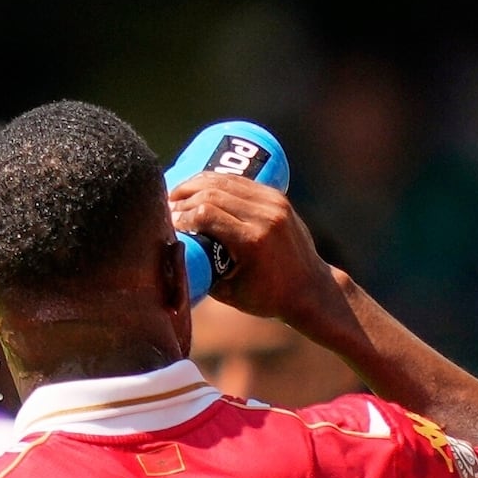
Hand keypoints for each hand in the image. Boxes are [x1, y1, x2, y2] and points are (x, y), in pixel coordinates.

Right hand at [166, 174, 351, 335]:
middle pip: (211, 194)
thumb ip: (198, 273)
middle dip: (183, 198)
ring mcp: (274, 204)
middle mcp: (266, 217)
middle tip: (166, 208)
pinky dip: (215, 181)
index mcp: (253, 241)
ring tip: (175, 196)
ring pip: (224, 181)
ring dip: (194, 185)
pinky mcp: (277, 198)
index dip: (180, 216)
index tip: (166, 223)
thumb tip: (165, 252)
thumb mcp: (228, 292)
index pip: (205, 214)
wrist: (312, 289)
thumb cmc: (267, 297)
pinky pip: (239, 181)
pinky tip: (197, 187)